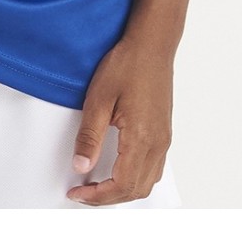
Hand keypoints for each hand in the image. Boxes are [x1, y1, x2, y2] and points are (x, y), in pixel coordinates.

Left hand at [66, 35, 173, 205]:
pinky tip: (118, 169)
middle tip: (83, 192)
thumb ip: (90, 136)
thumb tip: (80, 167)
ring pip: (147, 182)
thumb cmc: (127, 65)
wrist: (152, 45)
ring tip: (98, 185)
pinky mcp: (164, 132)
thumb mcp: (99, 99)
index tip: (77, 193)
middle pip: (135, 190)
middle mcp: (158, 143)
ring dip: (122, 190)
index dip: (97, 196)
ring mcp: (164, 139)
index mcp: (141, 138)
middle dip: (108, 198)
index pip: (121, 185)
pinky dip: (134, 178)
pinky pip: (153, 168)